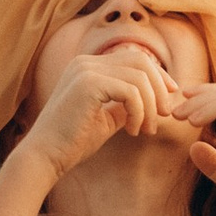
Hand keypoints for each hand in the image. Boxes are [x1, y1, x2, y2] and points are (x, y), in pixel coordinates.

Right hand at [22, 38, 191, 183]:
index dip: (158, 75)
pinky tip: (132, 131)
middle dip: (160, 88)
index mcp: (88, 66)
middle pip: (141, 61)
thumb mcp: (107, 118)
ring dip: (150, 107)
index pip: (134, 58)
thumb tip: (154, 99)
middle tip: (165, 114)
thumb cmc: (74, 141)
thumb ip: (125, 104)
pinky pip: (131, 92)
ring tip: (146, 130)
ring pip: (140, 78)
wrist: (46, 156)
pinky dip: (139, 112)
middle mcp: (86, 62)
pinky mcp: (88, 84)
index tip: (170, 97)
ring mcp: (85, 70)